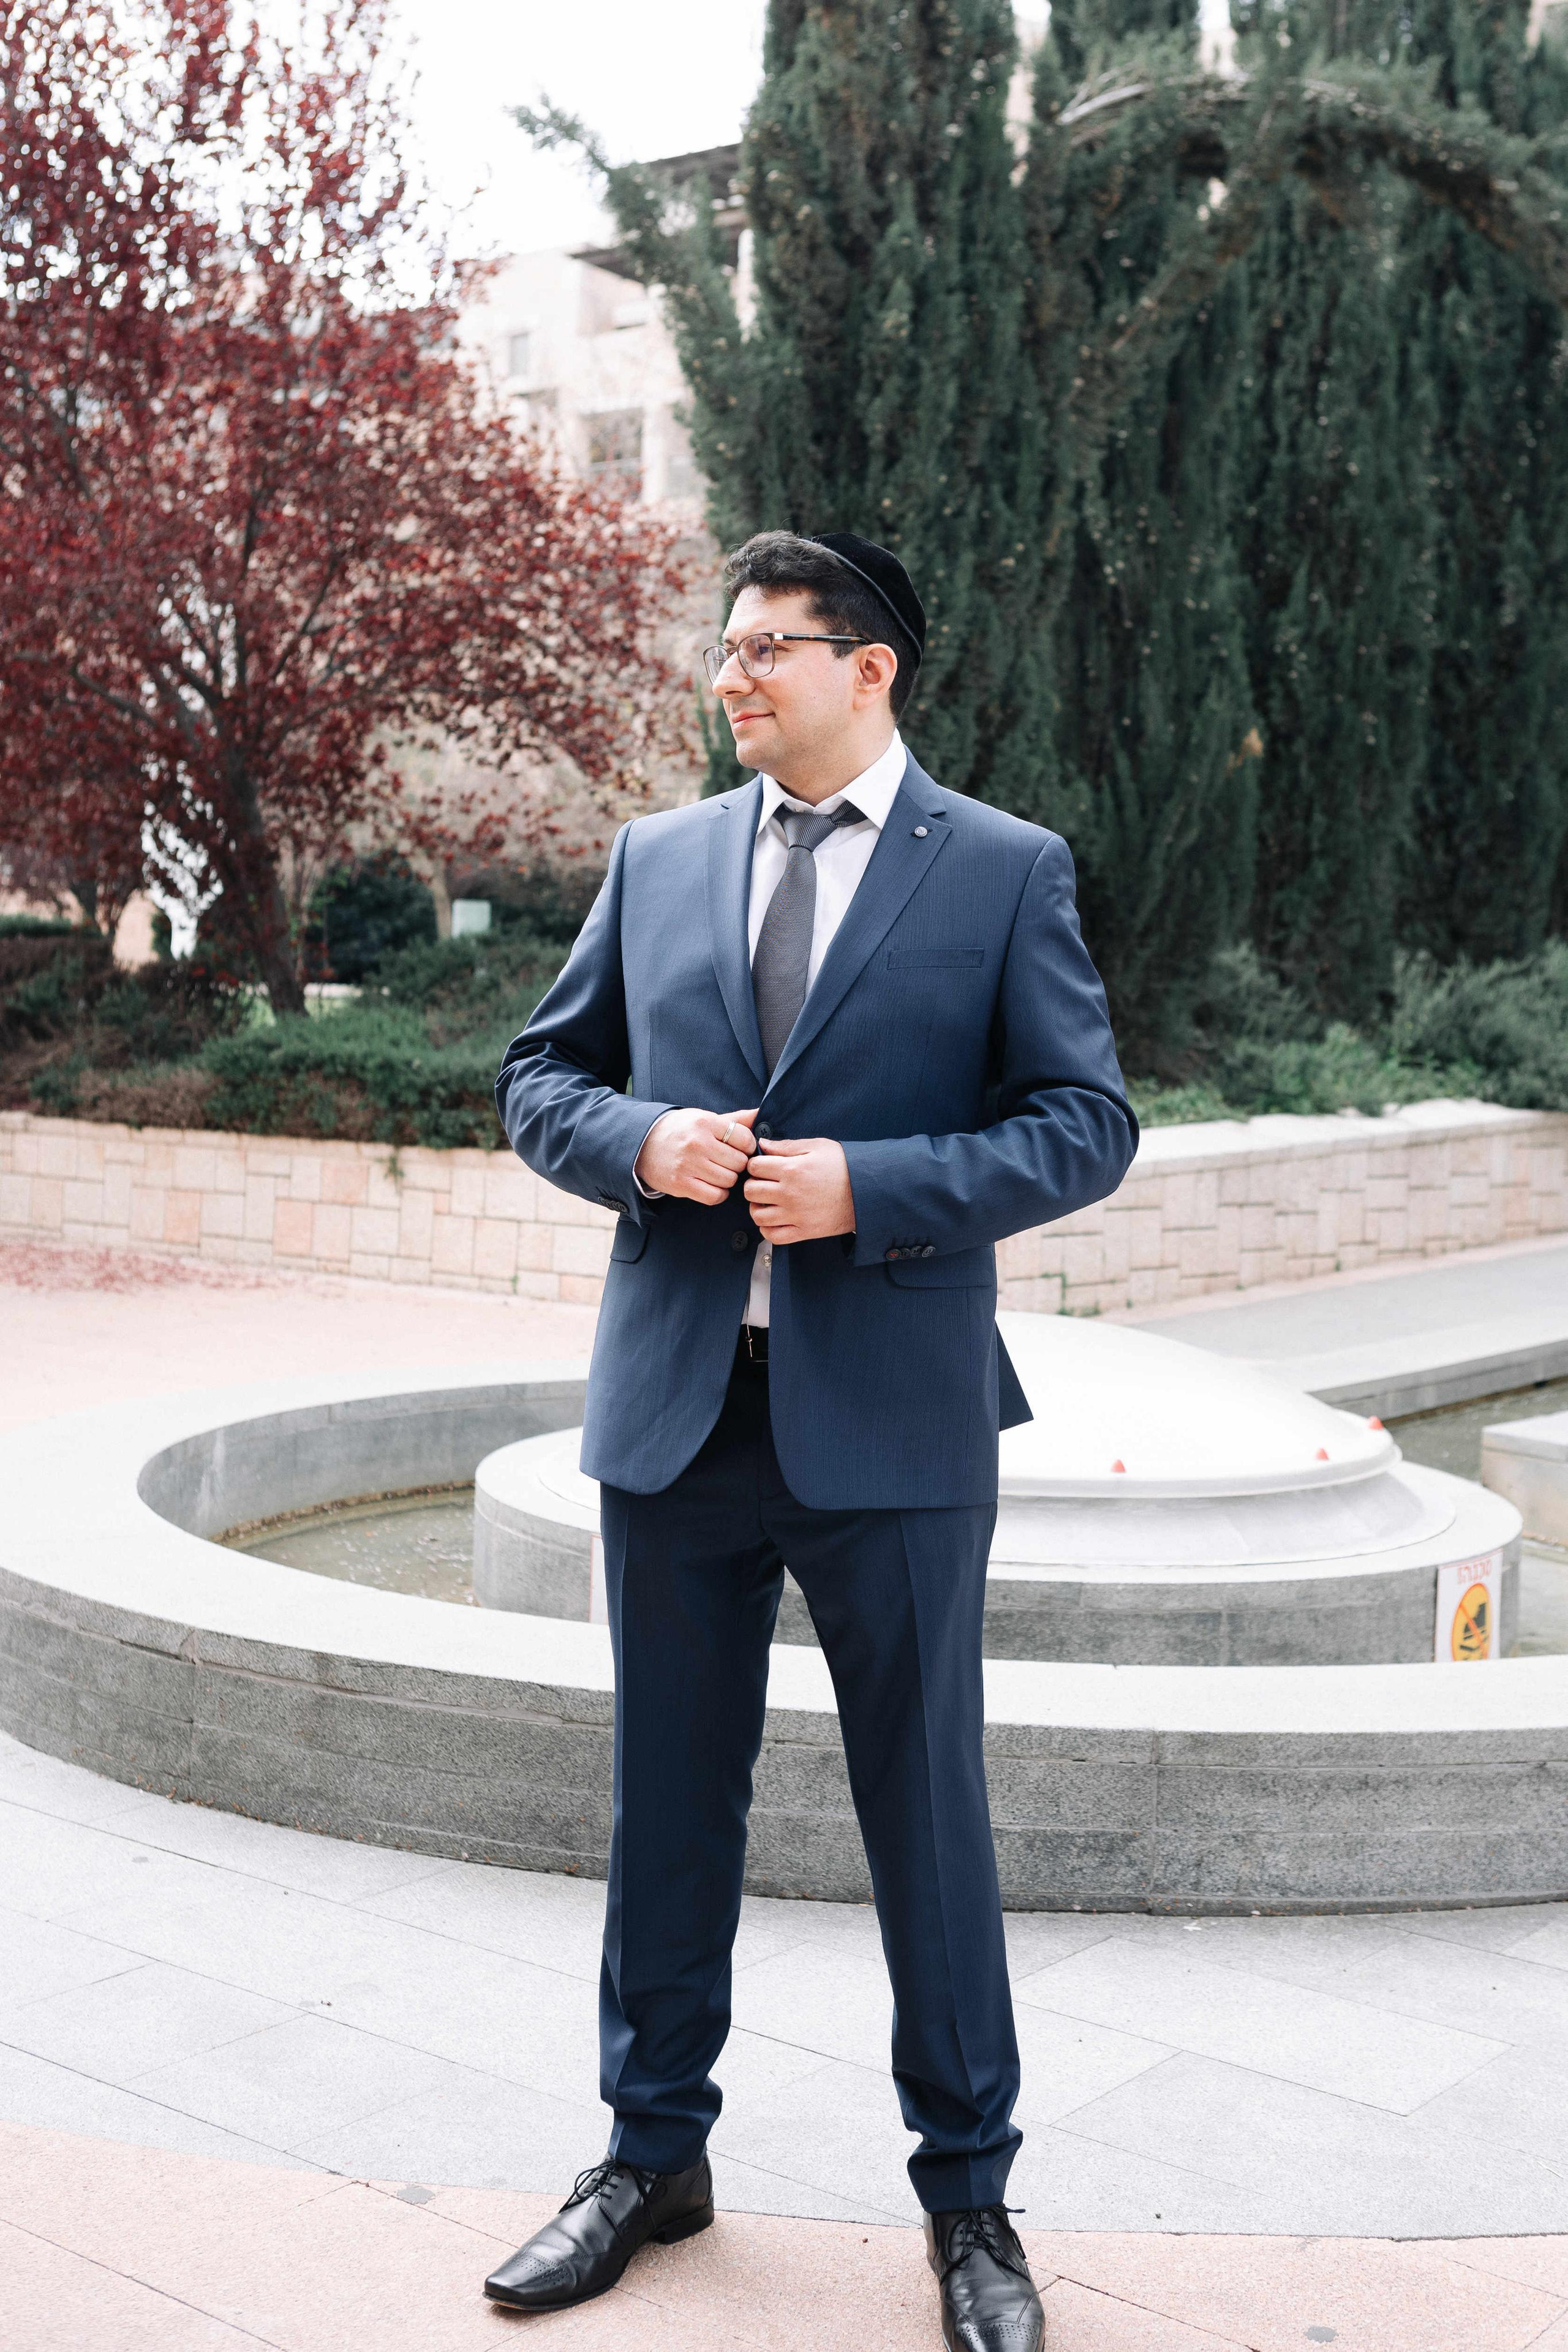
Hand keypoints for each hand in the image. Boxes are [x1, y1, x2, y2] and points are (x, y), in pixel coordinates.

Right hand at [635, 1106, 756, 1204]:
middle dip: (737, 1164)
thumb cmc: (680, 1131)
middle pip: (739, 1162)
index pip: (744, 1138)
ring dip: (727, 1179)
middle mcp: (697, 1143)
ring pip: (729, 1180)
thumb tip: (760, 1114)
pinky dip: (718, 1194)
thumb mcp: (703, 1118)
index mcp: (704, 1122)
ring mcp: (688, 1165)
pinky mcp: (681, 1184)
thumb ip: (734, 1119)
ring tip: (717, 1172)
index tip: (740, 1148)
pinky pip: (714, 1196)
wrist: (643, 1144)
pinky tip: (712, 1185)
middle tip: (727, 1162)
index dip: (747, 1146)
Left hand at [743, 1135, 854, 1243]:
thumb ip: (787, 1146)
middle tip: (763, 1183)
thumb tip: (763, 1144)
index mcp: (791, 1169)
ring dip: (757, 1207)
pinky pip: (773, 1236)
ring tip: (766, 1201)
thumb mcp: (817, 1146)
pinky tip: (773, 1219)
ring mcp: (796, 1215)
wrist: (868, 1191)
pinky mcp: (804, 1231)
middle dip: (753, 1184)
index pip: (754, 1166)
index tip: (763, 1166)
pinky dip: (767, 1229)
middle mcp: (789, 1194)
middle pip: (751, 1191)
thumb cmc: (844, 1166)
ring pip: (758, 1215)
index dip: (755, 1164)